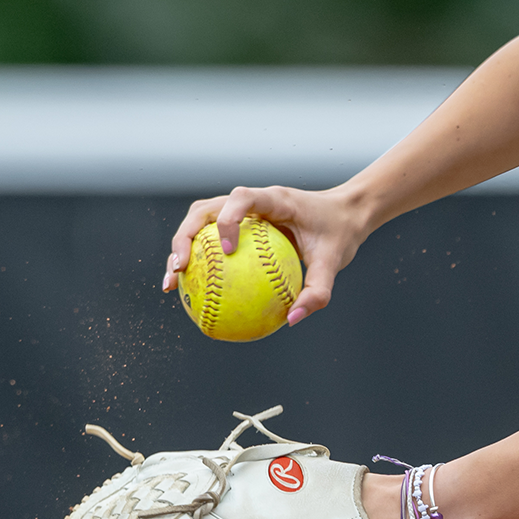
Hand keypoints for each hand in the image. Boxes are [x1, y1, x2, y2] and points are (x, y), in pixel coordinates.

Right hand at [161, 185, 370, 325]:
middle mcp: (254, 200)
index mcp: (275, 199)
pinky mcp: (242, 222)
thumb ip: (317, 290)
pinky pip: (213, 237)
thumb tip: (292, 320)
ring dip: (182, 246)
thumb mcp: (335, 262)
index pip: (242, 198)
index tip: (227, 250)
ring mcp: (244, 209)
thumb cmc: (340, 233)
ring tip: (173, 281)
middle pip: (206, 208)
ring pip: (201, 220)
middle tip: (179, 269)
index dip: (228, 220)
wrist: (346, 214)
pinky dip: (199, 258)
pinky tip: (193, 289)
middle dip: (185, 236)